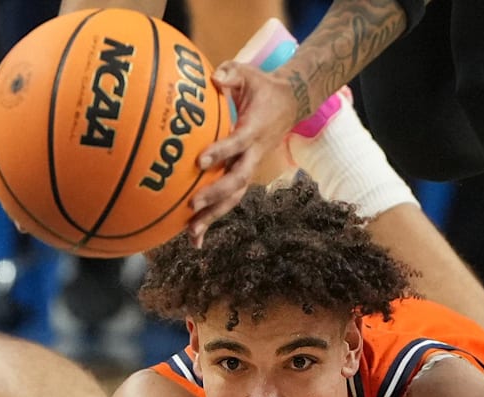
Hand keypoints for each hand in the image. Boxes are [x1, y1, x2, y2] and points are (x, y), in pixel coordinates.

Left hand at [187, 62, 301, 245]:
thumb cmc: (263, 87)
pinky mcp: (245, 174)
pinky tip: (194, 236)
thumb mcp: (249, 73)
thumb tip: (214, 78)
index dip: (221, 152)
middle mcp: (254, 154)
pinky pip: (230, 198)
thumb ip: (231, 73)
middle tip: (193, 205)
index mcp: (254, 130)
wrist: (290, 104)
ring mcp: (251, 167)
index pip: (237, 144)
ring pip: (234, 196)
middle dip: (216, 195)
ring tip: (193, 235)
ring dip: (214, 216)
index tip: (200, 161)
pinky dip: (213, 217)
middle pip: (237, 180)